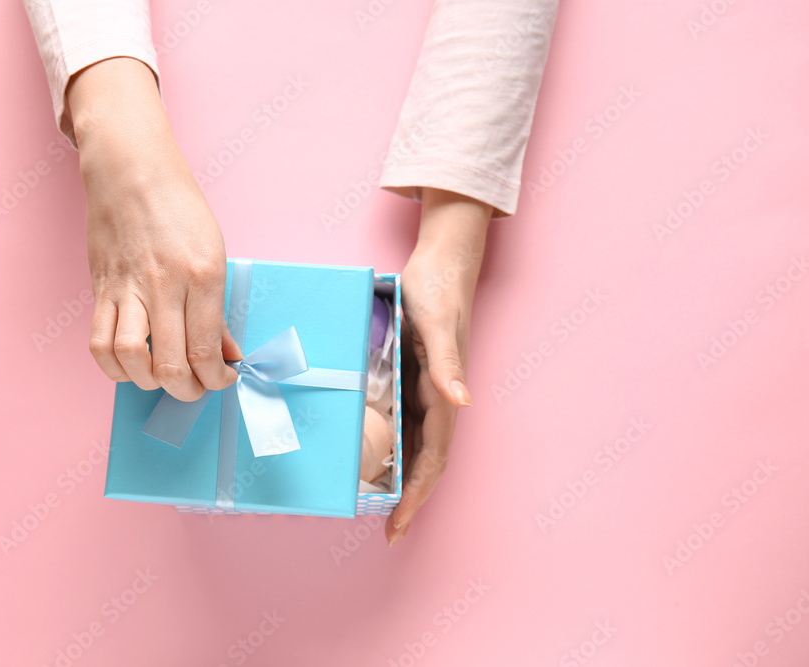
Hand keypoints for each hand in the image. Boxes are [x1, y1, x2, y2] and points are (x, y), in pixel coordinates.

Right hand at [68, 57, 239, 400]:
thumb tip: (226, 354)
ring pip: (130, 359)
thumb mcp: (215, 252)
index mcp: (202, 275)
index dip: (216, 379)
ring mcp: (127, 288)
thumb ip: (218, 310)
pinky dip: (114, 367)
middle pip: (171, 364)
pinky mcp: (101, 289)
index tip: (222, 380)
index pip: (206, 349)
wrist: (131, 169)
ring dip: (149, 383)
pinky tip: (131, 366)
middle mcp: (164, 285)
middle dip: (188, 390)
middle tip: (195, 388)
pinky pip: (100, 342)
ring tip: (163, 378)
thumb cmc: (179, 206)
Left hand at [387, 188, 490, 545]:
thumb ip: (446, 364)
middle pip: (423, 461)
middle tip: (386, 531)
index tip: (399, 523)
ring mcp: (425, 390)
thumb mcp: (436, 324)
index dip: (418, 494)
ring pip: (413, 445)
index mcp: (444, 393)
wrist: (442, 259)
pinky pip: (402, 421)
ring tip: (376, 506)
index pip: (433, 458)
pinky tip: (372, 456)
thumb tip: (462, 403)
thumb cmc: (439, 289)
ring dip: (399, 478)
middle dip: (408, 499)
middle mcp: (437, 398)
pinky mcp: (413, 376)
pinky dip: (391, 446)